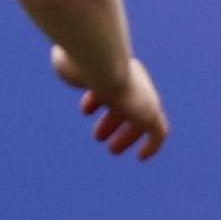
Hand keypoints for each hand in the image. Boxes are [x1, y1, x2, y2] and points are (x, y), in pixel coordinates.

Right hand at [52, 47, 168, 159]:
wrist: (102, 66)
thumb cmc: (81, 64)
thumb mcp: (70, 63)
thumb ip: (68, 65)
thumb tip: (63, 62)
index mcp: (115, 68)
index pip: (110, 87)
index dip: (97, 100)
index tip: (86, 111)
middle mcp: (132, 82)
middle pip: (126, 105)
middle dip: (112, 122)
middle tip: (99, 138)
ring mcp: (142, 99)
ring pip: (139, 121)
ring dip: (126, 136)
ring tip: (112, 150)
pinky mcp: (150, 116)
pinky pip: (157, 134)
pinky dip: (151, 147)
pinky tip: (141, 157)